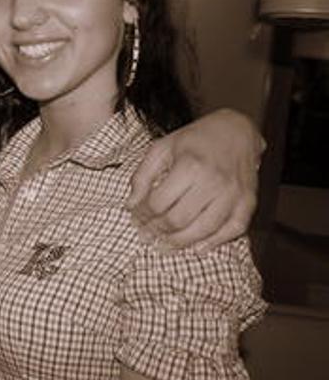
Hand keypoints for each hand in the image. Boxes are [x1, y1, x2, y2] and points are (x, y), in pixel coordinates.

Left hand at [128, 108, 263, 251]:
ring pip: (203, 230)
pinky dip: (215, 243)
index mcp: (189, 165)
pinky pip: (233, 230)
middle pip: (179, 219)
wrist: (236, 130)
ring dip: (180, 242)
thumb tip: (131, 206)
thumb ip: (142, 176)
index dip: (143, 214)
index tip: (135, 218)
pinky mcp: (248, 201)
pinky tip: (197, 248)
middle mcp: (213, 181)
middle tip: (146, 235)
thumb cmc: (194, 140)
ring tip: (163, 245)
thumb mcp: (161, 148)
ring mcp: (234, 193)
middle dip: (157, 231)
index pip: (159, 202)